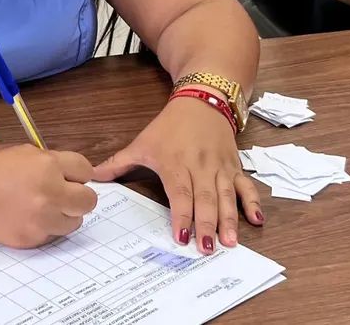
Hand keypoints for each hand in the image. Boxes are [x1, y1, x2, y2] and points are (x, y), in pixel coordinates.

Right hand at [0, 145, 97, 247]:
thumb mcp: (25, 153)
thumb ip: (52, 164)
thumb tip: (73, 176)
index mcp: (47, 165)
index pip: (85, 170)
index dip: (76, 172)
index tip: (69, 174)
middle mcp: (49, 194)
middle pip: (88, 201)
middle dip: (77, 195)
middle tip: (62, 192)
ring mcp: (41, 220)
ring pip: (74, 222)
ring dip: (64, 214)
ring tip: (43, 206)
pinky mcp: (31, 240)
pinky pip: (53, 235)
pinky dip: (46, 227)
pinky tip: (27, 217)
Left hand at [92, 95, 262, 254]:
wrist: (202, 100)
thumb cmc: (170, 125)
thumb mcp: (142, 142)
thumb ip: (118, 163)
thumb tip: (93, 178)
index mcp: (175, 162)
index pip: (180, 193)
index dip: (182, 215)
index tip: (181, 237)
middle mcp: (200, 166)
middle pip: (205, 199)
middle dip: (207, 225)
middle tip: (208, 249)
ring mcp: (220, 167)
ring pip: (226, 196)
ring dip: (230, 220)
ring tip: (230, 242)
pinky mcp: (235, 166)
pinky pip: (246, 186)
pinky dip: (253, 203)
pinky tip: (257, 221)